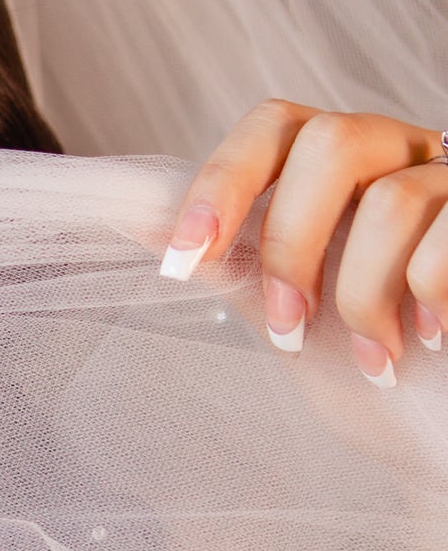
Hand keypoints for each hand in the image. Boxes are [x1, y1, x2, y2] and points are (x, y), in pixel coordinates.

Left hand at [160, 101, 447, 386]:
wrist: (433, 423)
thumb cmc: (362, 366)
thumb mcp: (284, 312)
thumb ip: (229, 261)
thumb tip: (132, 216)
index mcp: (339, 165)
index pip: (273, 127)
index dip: (223, 182)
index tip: (181, 260)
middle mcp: (401, 154)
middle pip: (331, 143)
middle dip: (293, 243)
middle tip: (288, 324)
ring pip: (394, 202)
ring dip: (362, 297)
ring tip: (369, 359)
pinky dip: (427, 300)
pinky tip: (427, 343)